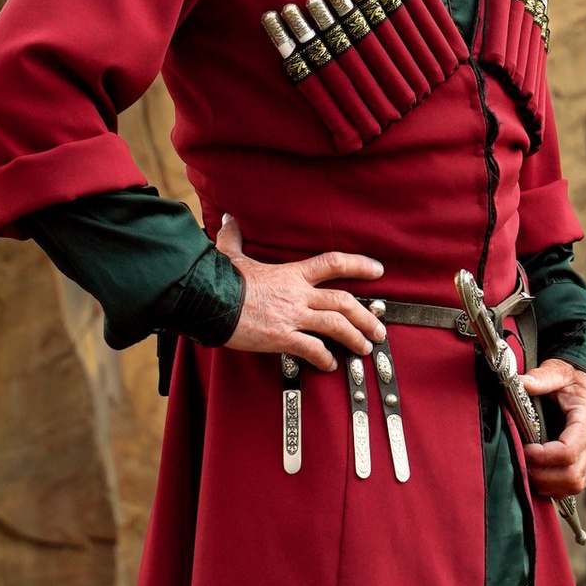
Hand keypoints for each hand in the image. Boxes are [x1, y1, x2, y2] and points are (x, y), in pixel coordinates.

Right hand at [216, 211, 385, 370]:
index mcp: (291, 274)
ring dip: (354, 338)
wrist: (208, 301)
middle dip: (365, 316)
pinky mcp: (282, 337)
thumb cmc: (220, 280)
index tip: (377, 270)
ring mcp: (292, 316)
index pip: (333, 263)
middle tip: (378, 329)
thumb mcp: (229, 255)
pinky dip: (324, 359)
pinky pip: (312, 349)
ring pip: (335, 325)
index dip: (359, 265)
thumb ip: (233, 238)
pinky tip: (330, 365)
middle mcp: (298, 294)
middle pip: (343, 301)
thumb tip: (227, 220)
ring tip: (364, 349)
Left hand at [518, 359, 585, 498]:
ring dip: (548, 484)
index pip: (569, 451)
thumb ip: (542, 377)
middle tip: (522, 462)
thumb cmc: (572, 381)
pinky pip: (572, 486)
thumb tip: (521, 382)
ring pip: (574, 485)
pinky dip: (553, 487)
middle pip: (572, 475)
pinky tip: (537, 475)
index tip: (525, 448)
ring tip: (528, 471)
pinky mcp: (582, 463)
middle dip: (543, 475)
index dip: (544, 456)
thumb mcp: (559, 371)